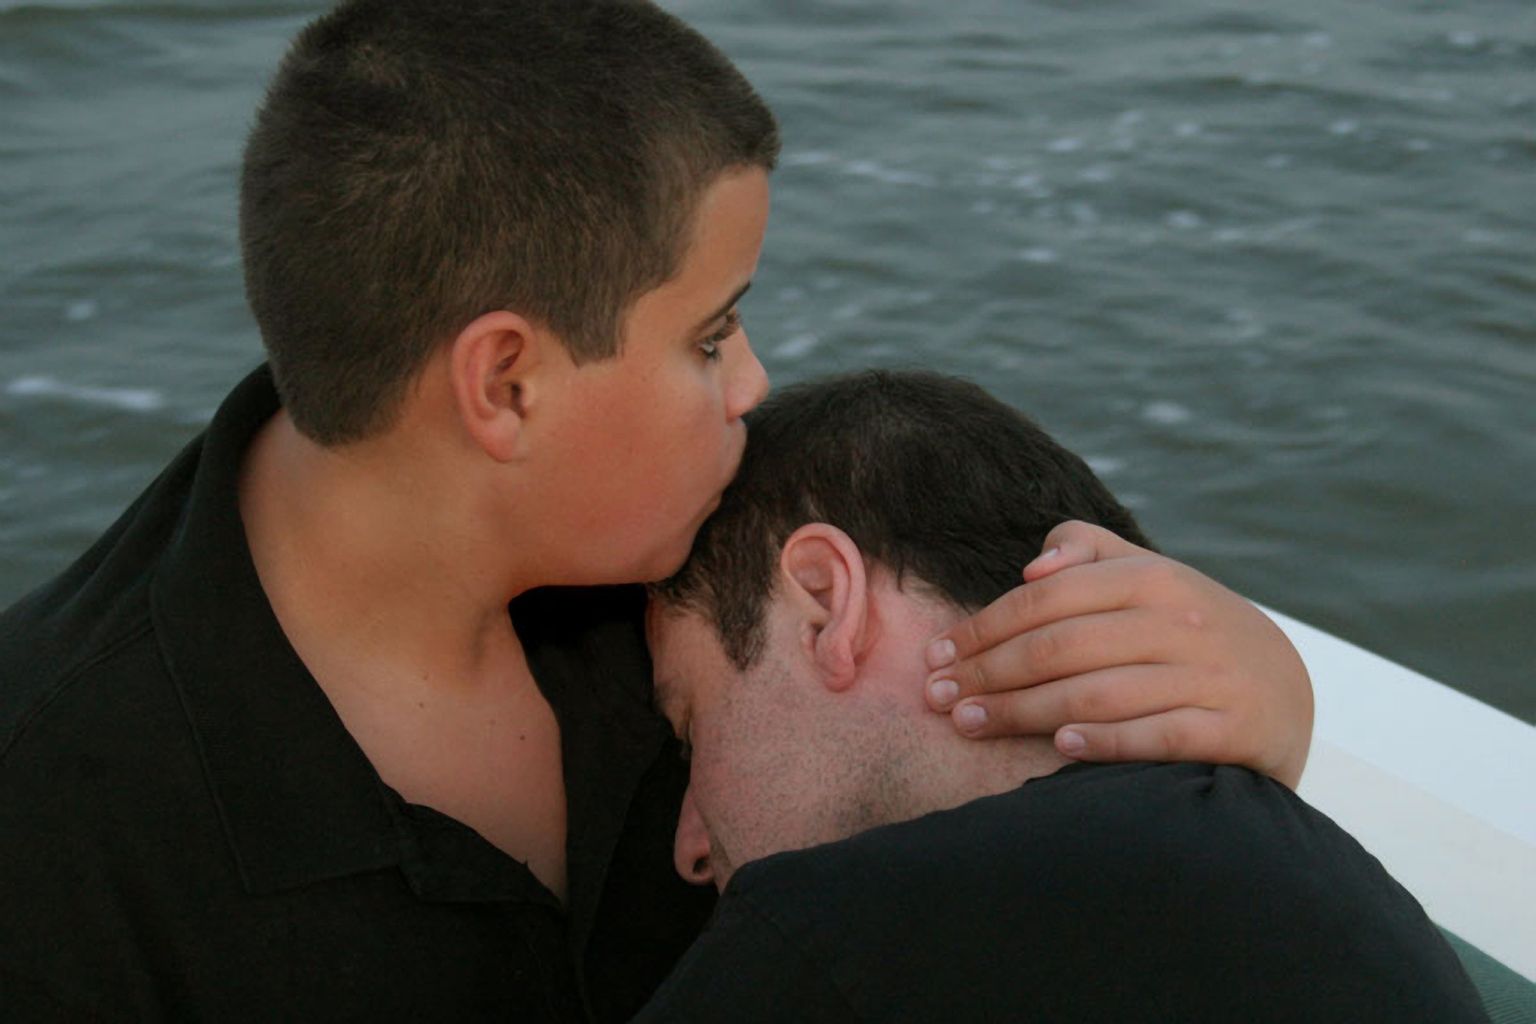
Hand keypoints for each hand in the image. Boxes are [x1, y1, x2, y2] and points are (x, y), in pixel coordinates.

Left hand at [922, 521, 1312, 787]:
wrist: (1285, 689)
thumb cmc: (1186, 631)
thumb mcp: (1147, 578)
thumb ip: (1088, 553)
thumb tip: (1033, 567)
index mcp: (1152, 578)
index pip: (1046, 600)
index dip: (983, 628)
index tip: (936, 656)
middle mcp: (1181, 621)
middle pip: (1061, 647)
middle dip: (989, 673)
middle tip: (938, 698)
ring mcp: (1211, 676)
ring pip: (1098, 692)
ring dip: (1024, 712)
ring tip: (971, 725)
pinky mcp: (1234, 728)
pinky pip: (1159, 735)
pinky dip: (1108, 740)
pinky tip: (1060, 748)